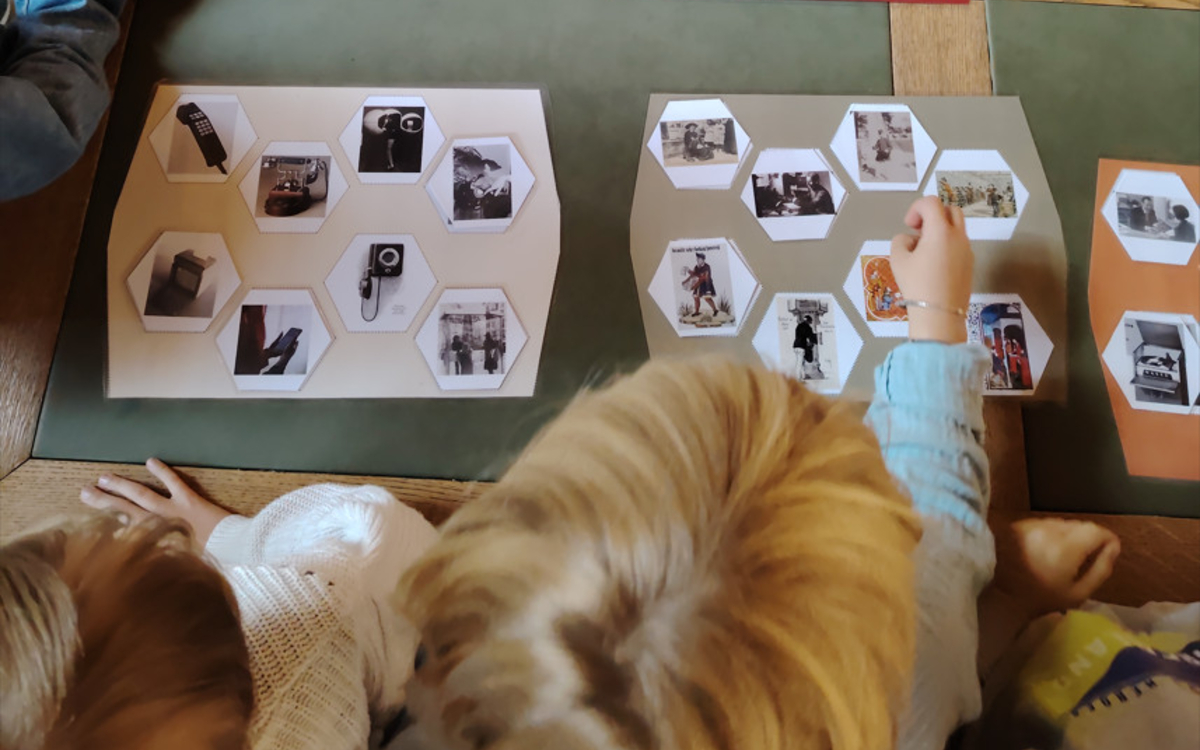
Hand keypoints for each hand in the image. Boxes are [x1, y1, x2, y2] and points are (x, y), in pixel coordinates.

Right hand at [80, 458, 231, 547]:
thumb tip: (142, 553)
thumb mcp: (177, 561)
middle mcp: (158, 525)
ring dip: (121, 486)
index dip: (106, 521)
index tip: (89, 515)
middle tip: (84, 492)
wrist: (230, 549)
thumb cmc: (206, 557)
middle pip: (124, 510)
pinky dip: (162, 471)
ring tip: (103, 478)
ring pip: (141, 495)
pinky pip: (173, 483)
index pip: (124, 529)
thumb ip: (160, 554)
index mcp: (153, 540)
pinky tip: (150, 460)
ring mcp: (172, 511)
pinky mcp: (189, 500)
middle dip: (104, 501)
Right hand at [890, 196, 973, 343]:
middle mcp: (958, 236)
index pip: (931, 203)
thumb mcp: (898, 260)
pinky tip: (934, 265)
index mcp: (940, 231)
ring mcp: (967, 250)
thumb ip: (901, 241)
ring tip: (925, 250)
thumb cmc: (917, 285)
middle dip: (933, 215)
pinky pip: (959, 244)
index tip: (909, 225)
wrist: (939, 313)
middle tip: (920, 231)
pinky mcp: (970, 263)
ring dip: (940, 230)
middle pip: (950, 210)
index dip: (916, 208)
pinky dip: (947, 245)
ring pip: (957, 228)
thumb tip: (911, 240)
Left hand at [993, 517, 1120, 615]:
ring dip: (1070, 535)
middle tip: (1088, 557)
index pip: (1096, 530)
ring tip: (1066, 556)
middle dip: (1089, 538)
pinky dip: (1052, 534)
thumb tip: (1113, 549)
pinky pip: (1045, 524)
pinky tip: (1046, 551)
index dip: (1107, 539)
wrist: (995, 592)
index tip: (1110, 550)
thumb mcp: (1077, 593)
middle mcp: (1050, 529)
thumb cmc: (1039, 597)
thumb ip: (1100, 570)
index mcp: (1066, 547)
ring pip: (1062, 523)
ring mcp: (1032, 524)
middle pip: (1080, 525)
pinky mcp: (1019, 524)